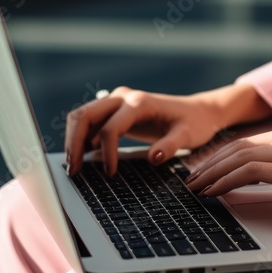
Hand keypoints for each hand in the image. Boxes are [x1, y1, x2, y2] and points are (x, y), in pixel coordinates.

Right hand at [65, 84, 271, 175]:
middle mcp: (122, 97)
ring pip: (82, 117)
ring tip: (74, 167)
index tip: (110, 174)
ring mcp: (116, 101)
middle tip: (73, 172)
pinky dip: (82, 138)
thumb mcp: (188, 136)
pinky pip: (90, 122)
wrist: (198, 111)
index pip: (110, 128)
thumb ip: (171, 146)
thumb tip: (155, 158)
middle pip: (84, 116)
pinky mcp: (115, 110)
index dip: (106, 153)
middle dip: (74, 144)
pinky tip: (84, 159)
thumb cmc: (194, 124)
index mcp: (138, 103)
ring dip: (73, 140)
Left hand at [185, 123, 271, 235]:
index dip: (219, 157)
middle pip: (238, 146)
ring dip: (211, 173)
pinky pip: (250, 171)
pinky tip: (213, 192)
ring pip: (239, 156)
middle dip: (208, 164)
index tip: (201, 172)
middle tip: (188, 181)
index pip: (248, 142)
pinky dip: (226, 181)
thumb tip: (260, 180)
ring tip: (194, 189)